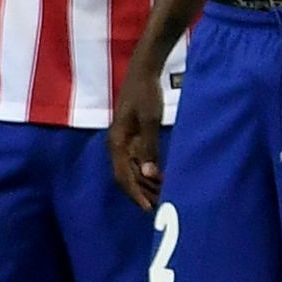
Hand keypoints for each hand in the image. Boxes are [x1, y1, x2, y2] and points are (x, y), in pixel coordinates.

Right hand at [107, 90, 164, 210]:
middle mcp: (117, 146)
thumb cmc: (146, 92)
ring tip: (165, 197)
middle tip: (162, 207)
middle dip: (143, 193)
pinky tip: (163, 180)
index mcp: (116, 142)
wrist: (143, 72)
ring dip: (147, 185)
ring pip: (134, 172)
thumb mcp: (150, 119)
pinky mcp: (133, 139)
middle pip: (128, 177)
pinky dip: (150, 173)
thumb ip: (149, 147)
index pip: (123, 176)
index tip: (148, 209)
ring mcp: (125, 143)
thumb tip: (150, 174)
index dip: (135, 194)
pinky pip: (139, 162)